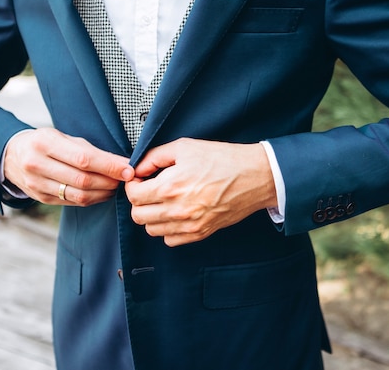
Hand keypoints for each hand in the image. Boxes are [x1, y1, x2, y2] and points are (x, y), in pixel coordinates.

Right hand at [4, 128, 133, 205]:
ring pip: (79, 195)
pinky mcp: (41, 198)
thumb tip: (121, 163)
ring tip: (117, 186)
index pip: (83, 159)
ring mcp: (37, 185)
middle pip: (83, 180)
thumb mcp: (62, 137)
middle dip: (110, 181)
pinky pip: (73, 202)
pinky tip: (103, 192)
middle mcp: (37, 165)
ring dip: (104, 193)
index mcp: (44, 143)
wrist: (11, 155)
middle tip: (127, 179)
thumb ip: (89, 150)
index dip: (109, 166)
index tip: (129, 169)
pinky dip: (93, 199)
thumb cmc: (44, 143)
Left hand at [125, 138, 277, 246]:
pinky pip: (170, 240)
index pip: (133, 195)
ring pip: (152, 230)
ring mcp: (189, 224)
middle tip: (149, 190)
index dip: (133, 185)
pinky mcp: (201, 233)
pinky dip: (167, 229)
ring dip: (152, 216)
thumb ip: (155, 156)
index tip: (140, 179)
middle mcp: (177, 209)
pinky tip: (176, 214)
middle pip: (138, 216)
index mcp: (170, 187)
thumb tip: (139, 167)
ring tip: (163, 201)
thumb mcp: (185, 147)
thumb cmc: (223, 159)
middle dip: (139, 201)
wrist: (254, 176)